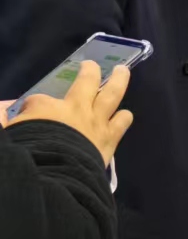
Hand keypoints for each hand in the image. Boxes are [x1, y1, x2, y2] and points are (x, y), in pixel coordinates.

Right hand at [8, 61, 133, 164]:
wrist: (54, 174)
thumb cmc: (29, 153)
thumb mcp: (7, 134)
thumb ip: (1, 119)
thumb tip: (2, 108)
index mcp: (45, 107)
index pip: (38, 100)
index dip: (33, 105)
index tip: (29, 112)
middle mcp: (74, 109)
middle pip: (86, 81)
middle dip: (90, 70)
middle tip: (92, 64)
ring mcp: (95, 122)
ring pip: (112, 94)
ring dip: (118, 81)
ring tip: (122, 72)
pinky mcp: (109, 138)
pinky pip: (122, 123)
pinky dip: (123, 118)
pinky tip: (125, 115)